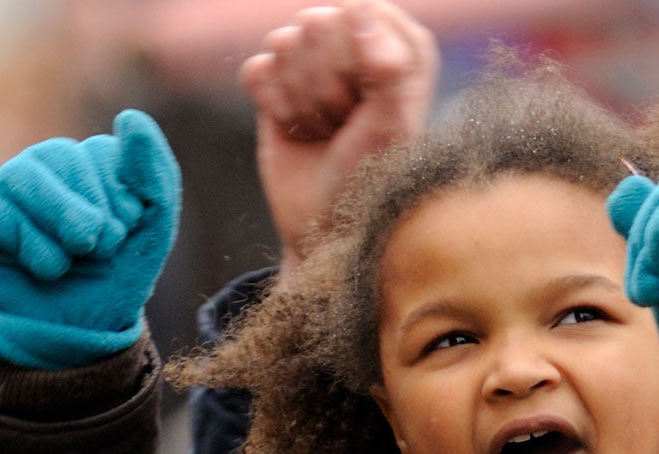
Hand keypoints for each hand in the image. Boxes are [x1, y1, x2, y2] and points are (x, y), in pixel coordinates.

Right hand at [0, 109, 180, 369]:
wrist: (81, 330)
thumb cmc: (115, 276)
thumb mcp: (153, 230)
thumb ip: (155, 174)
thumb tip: (131, 118)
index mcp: (86, 160)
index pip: (104, 154)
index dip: (125, 204)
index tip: (126, 236)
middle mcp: (43, 165)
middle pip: (64, 158)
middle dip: (95, 217)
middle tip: (100, 251)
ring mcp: (7, 190)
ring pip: (22, 177)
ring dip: (64, 227)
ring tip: (76, 259)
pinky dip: (33, 252)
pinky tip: (46, 271)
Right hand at [241, 0, 436, 270]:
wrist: (326, 228)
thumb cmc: (369, 182)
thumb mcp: (390, 129)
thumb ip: (389, 67)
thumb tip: (361, 11)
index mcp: (400, 47)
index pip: (360, 11)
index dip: (355, 61)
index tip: (368, 106)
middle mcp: (358, 45)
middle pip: (318, 23)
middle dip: (326, 86)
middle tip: (344, 127)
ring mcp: (315, 61)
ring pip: (284, 43)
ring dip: (302, 101)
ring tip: (324, 132)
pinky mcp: (277, 83)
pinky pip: (258, 69)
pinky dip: (274, 108)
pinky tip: (296, 131)